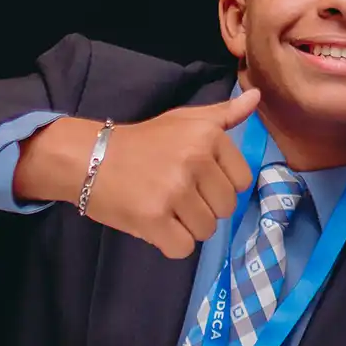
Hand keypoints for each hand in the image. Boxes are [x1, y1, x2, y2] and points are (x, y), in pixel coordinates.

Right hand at [15, 89, 259, 258]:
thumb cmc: (142, 141)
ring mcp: (174, 190)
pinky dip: (170, 243)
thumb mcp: (184, 120)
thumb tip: (257, 97)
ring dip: (187, 227)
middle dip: (204, 208)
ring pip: (206, 230)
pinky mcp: (154, 218)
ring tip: (164, 208)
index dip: (219, 185)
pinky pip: (183, 248)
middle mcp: (195, 160)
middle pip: (226, 209)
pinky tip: (155, 225)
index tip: (195, 178)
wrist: (89, 158)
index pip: (242, 181)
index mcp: (208, 136)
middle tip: (176, 194)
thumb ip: (223, 114)